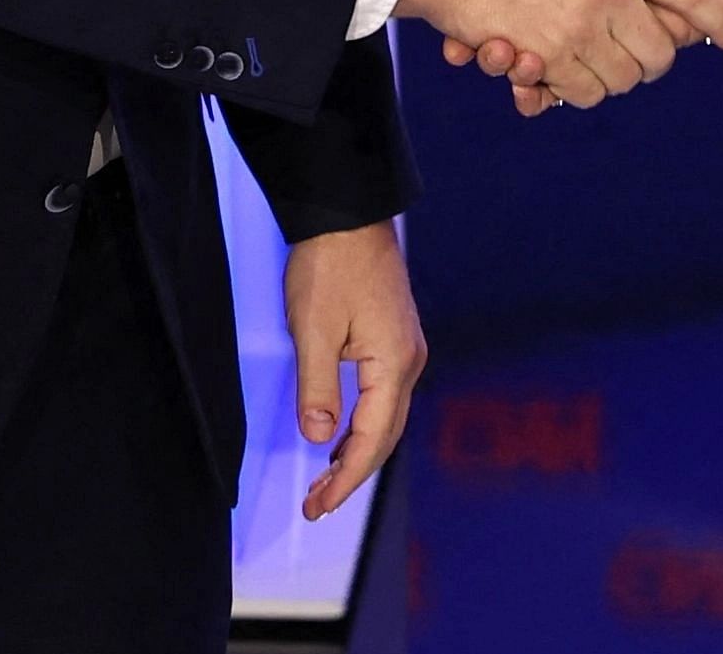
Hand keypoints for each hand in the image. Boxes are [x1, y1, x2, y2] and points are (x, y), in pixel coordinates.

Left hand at [284, 220, 422, 521]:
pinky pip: (383, 397)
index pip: (372, 439)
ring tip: (324, 482)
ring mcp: (405, 350)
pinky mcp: (394, 339)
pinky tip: (341, 436)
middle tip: (316, 505)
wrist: (349, 215)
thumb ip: (318, 388)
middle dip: (352, 474)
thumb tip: (320, 438)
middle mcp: (409, 362)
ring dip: (357, 452)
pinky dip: (362, 426)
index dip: (345, 478)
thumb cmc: (330, 266)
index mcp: (393, 364)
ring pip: (386, 418)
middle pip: (386, 435)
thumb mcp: (313, 330)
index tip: (317, 507)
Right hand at [396, 0, 722, 108]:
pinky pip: (582, 92)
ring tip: (584, 53)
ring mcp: (579, 28)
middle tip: (634, 51)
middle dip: (653, 59)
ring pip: (624, 80)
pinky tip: (553, 66)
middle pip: (663, 52)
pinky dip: (573, 89)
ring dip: (610, 77)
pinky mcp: (546, 58)